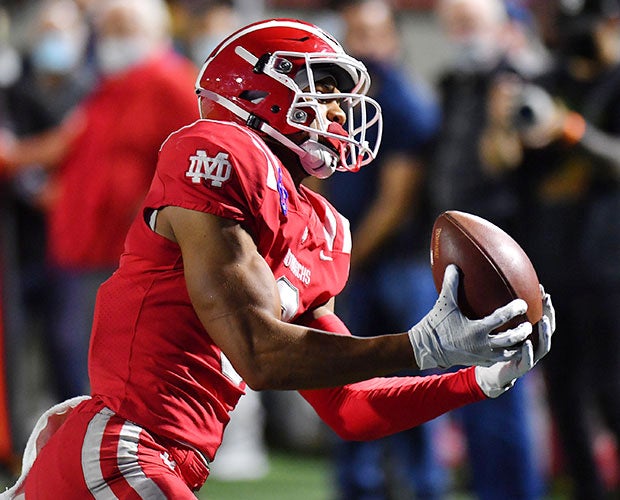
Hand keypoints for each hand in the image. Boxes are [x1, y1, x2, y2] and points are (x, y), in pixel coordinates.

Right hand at [408, 264, 531, 369]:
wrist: (427, 349)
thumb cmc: (436, 324)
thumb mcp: (444, 303)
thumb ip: (450, 284)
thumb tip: (454, 265)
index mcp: (476, 330)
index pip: (501, 319)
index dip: (514, 310)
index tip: (523, 303)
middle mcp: (482, 345)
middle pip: (511, 340)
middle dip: (523, 331)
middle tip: (529, 323)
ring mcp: (483, 356)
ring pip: (509, 354)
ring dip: (520, 346)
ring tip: (527, 337)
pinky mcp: (481, 362)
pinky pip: (500, 358)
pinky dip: (509, 352)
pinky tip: (514, 346)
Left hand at [475, 285, 555, 397]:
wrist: (485, 376)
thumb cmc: (487, 350)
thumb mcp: (486, 329)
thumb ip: (485, 312)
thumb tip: (472, 286)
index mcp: (526, 335)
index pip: (540, 316)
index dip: (543, 304)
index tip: (540, 288)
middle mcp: (531, 345)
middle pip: (546, 329)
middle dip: (549, 313)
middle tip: (546, 298)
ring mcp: (528, 358)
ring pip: (542, 346)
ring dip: (544, 333)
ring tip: (542, 319)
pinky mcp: (518, 370)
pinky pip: (526, 361)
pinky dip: (528, 353)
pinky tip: (527, 343)